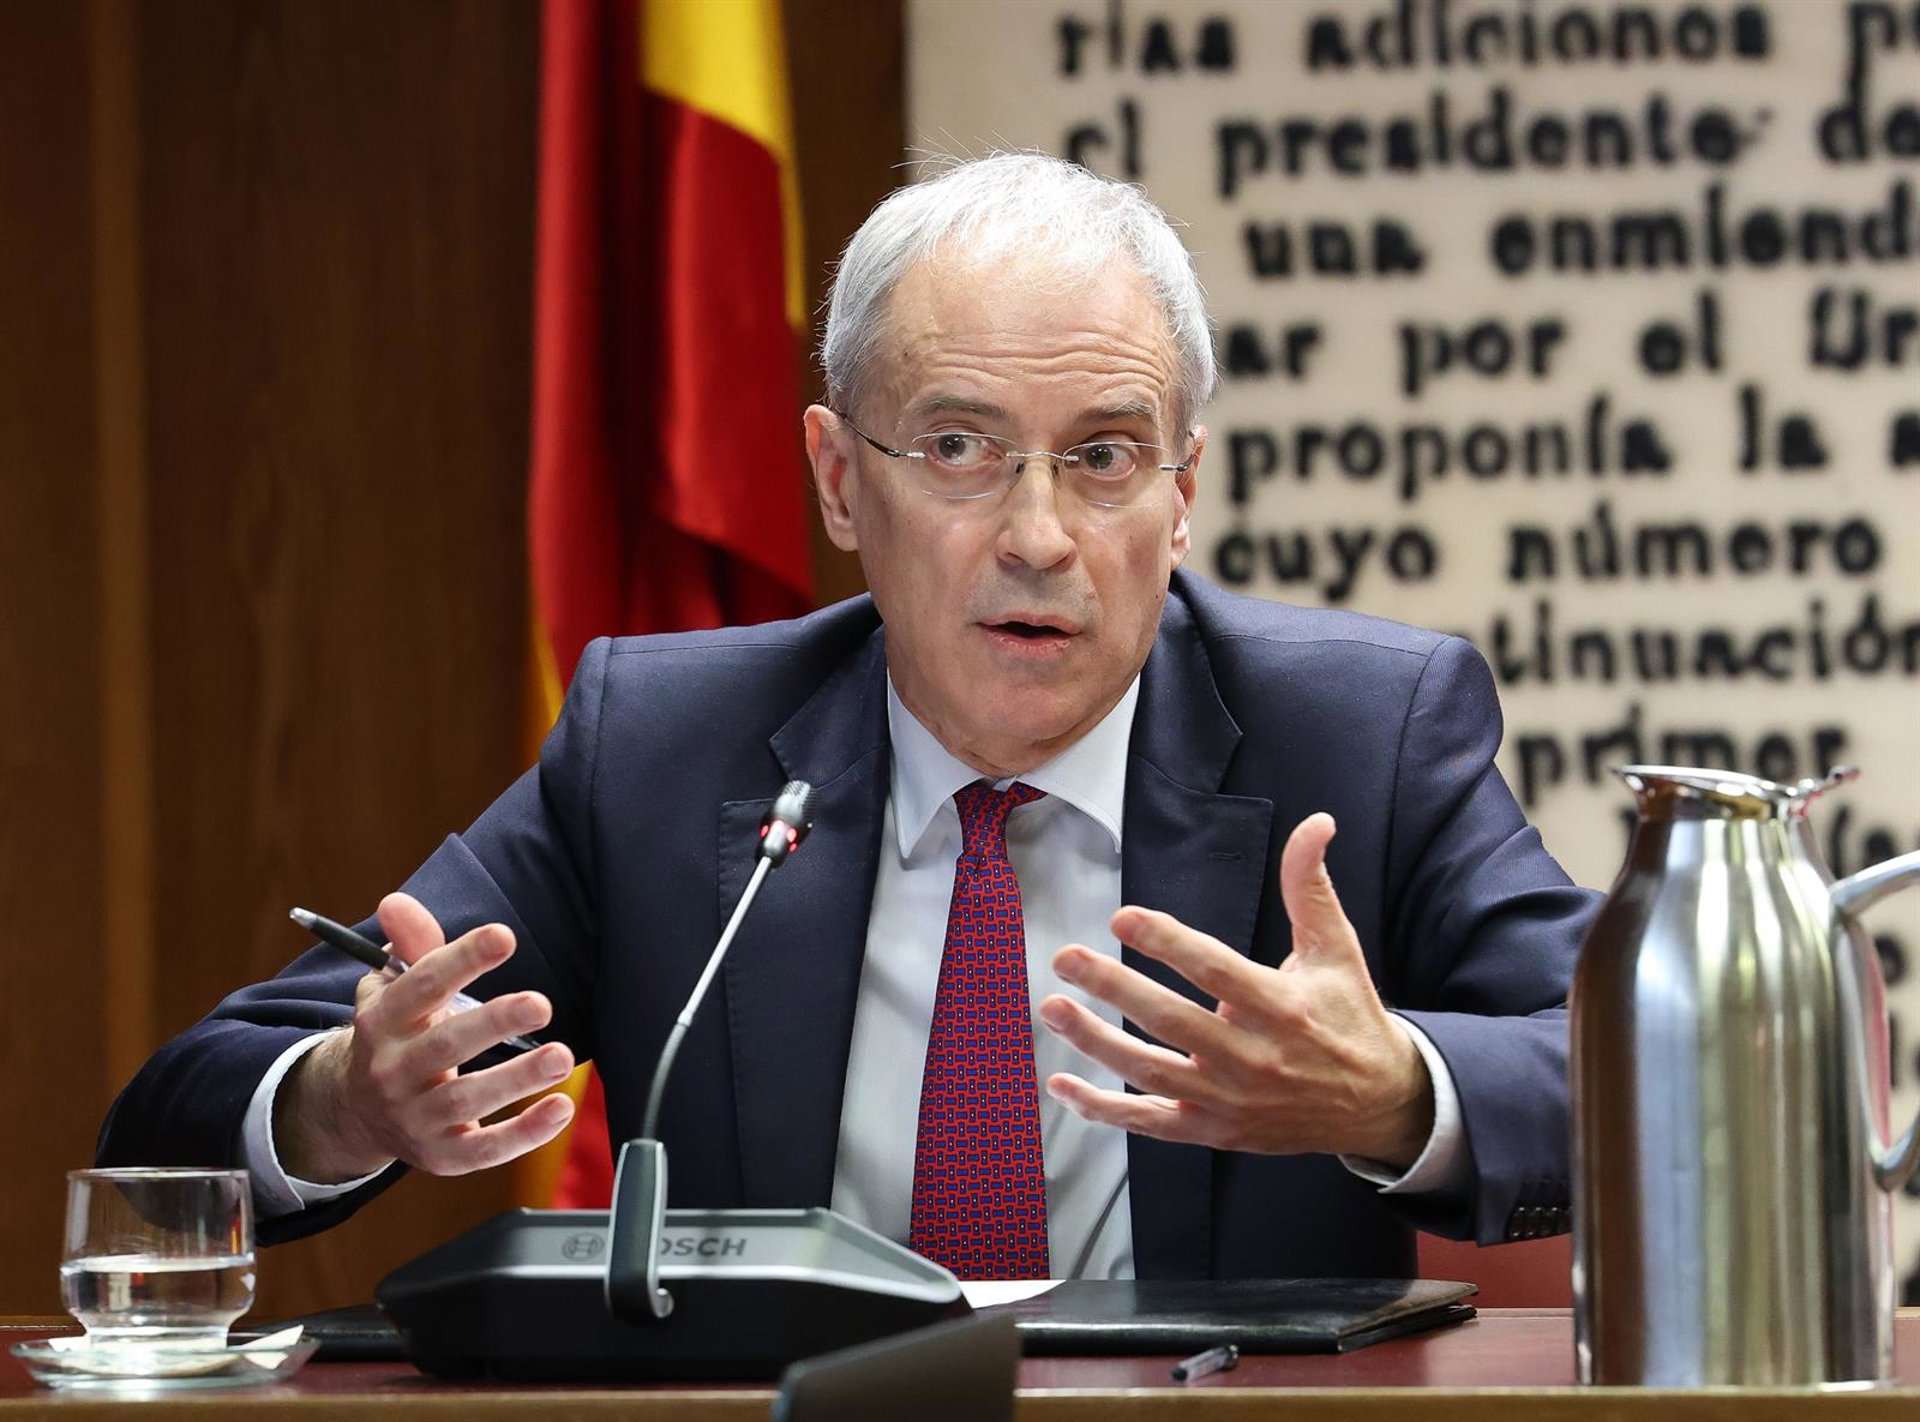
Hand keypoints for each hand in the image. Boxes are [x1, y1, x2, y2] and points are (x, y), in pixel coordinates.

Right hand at [276, 892, 576, 1181]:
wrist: (355, 1111)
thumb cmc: (395, 1034)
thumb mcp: (393, 988)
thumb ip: (411, 946)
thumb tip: (397, 903)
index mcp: (382, 1021)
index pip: (421, 986)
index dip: (462, 959)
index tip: (504, 936)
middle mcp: (393, 1071)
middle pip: (445, 1045)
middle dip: (494, 1022)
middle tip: (542, 1003)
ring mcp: (415, 1117)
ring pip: (465, 1100)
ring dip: (516, 1078)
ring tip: (561, 1055)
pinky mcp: (441, 1155)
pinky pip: (483, 1150)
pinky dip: (523, 1134)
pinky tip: (561, 1108)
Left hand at [1037, 813, 1433, 1166]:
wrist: (1378, 1105)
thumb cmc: (1348, 1016)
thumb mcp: (1335, 948)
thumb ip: (1310, 886)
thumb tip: (1316, 822)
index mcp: (1281, 1007)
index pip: (1214, 971)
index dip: (1167, 943)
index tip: (1123, 918)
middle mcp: (1253, 1058)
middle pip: (1172, 1021)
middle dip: (1114, 988)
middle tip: (1067, 958)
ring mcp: (1230, 1100)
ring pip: (1152, 1072)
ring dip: (1096, 1042)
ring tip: (1053, 1008)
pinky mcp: (1215, 1130)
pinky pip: (1151, 1122)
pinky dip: (1104, 1108)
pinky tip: (1061, 1083)